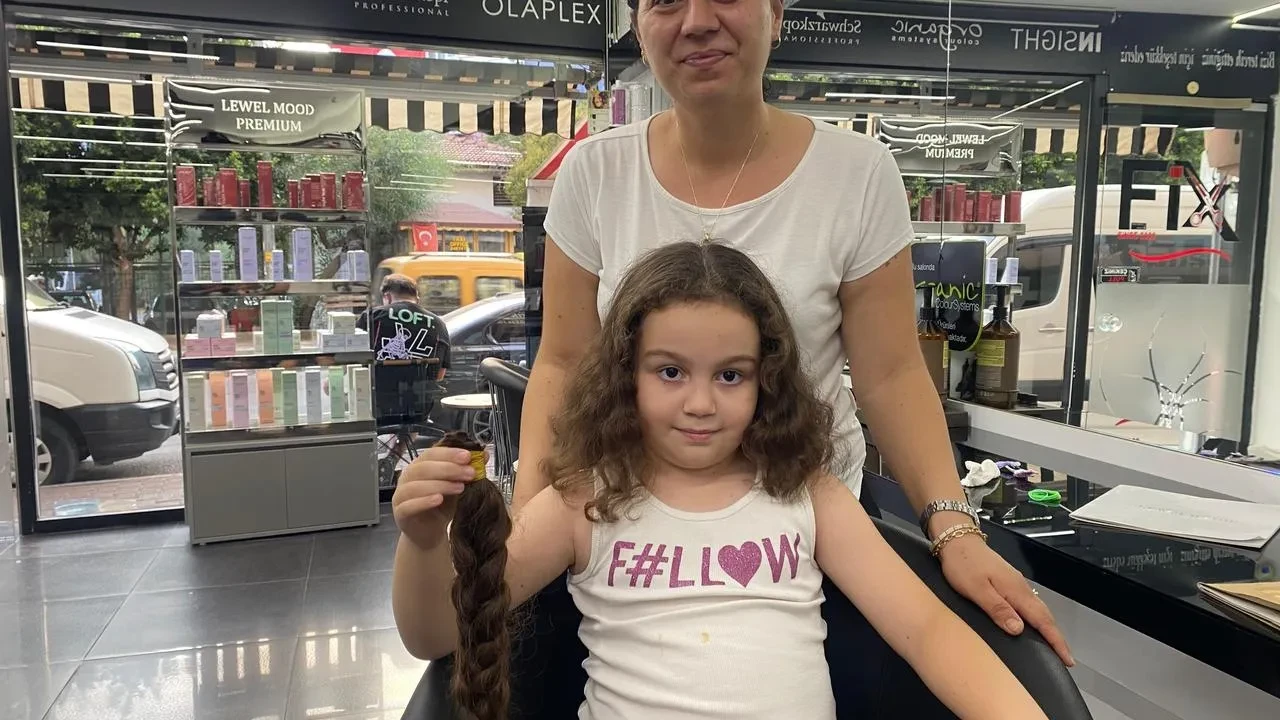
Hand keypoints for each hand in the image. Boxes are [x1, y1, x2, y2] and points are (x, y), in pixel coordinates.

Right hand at [392, 446, 477, 548]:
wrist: (429, 534)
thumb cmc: (441, 507)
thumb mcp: (457, 486)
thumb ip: (466, 470)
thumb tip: (483, 455)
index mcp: (420, 466)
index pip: (431, 453)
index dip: (449, 454)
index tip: (467, 456)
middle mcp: (407, 478)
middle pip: (423, 467)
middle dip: (449, 468)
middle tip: (470, 473)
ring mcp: (401, 495)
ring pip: (415, 485)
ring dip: (439, 484)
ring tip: (460, 487)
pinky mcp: (400, 513)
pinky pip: (408, 505)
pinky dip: (423, 501)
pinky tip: (438, 499)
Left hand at [939, 534, 1074, 665]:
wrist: (957, 539)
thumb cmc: (963, 563)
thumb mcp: (976, 589)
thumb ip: (997, 609)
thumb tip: (1018, 629)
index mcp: (1015, 590)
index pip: (1042, 620)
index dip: (1056, 641)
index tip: (1067, 658)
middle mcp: (1020, 587)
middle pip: (1045, 615)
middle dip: (1057, 637)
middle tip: (1066, 657)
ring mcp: (1015, 583)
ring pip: (1038, 609)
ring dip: (1048, 627)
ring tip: (1053, 645)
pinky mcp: (1009, 582)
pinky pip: (1029, 603)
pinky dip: (1036, 617)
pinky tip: (1032, 624)